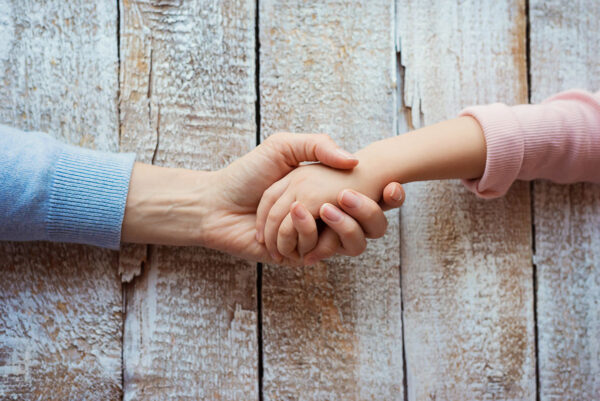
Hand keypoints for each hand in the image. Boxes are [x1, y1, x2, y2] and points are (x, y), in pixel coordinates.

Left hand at [123, 132, 404, 263]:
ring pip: (350, 243)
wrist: (216, 202)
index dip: (392, 196)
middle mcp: (326, 217)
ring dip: (332, 223)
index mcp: (328, 191)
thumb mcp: (283, 147)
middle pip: (372, 227)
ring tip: (307, 205)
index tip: (396, 186)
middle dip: (367, 213)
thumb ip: (318, 145)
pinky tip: (288, 218)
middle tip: (350, 196)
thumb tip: (354, 159)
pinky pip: (317, 251)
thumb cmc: (248, 173)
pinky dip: (303, 231)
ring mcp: (314, 238)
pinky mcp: (298, 256)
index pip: (373, 198)